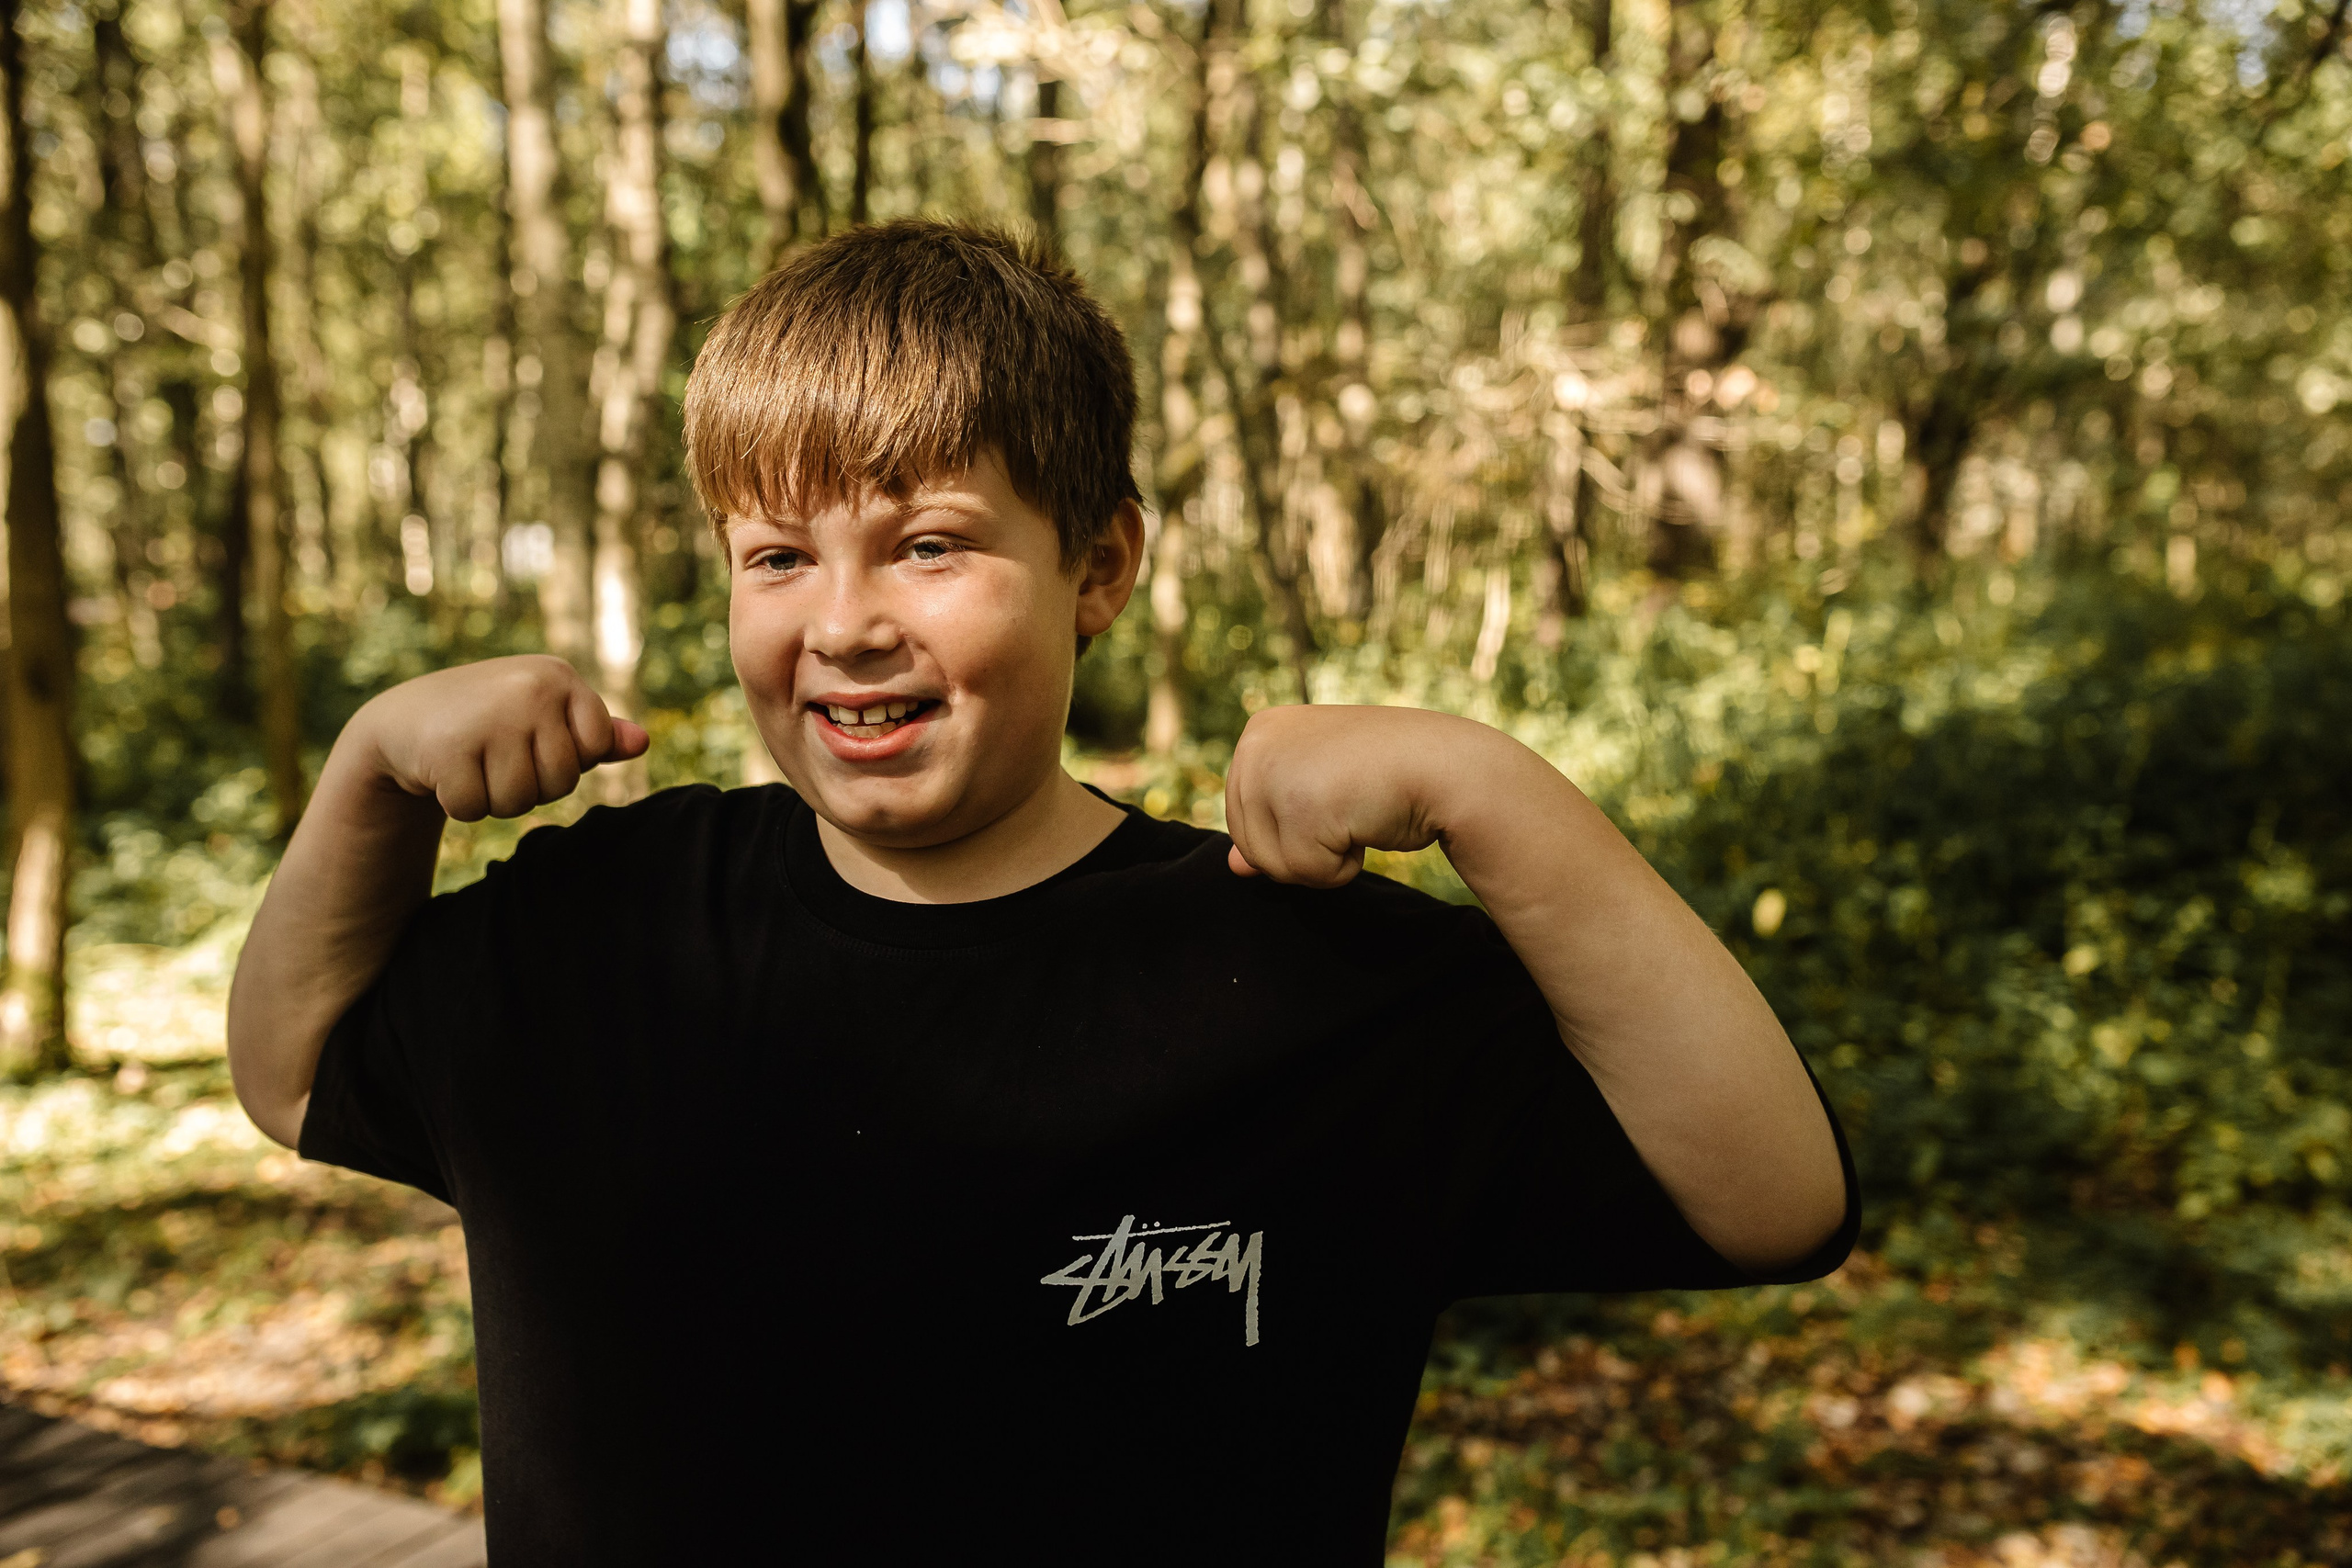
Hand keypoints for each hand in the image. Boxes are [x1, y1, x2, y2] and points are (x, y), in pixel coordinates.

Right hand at [352, 655, 649, 821]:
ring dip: (494, 797)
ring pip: (519, 801)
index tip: (533, 739)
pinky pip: (475, 809)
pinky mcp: (449, 748)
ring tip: (473, 762)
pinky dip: (460, 803)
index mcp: (558, 677)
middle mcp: (529, 688)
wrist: (404, 720)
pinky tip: (445, 771)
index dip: (565, 758)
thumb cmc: (490, 720)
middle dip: (530, 785)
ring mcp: (490, 716)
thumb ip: (596, 732)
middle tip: (496, 755)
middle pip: (561, 782)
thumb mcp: (544, 716)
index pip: (596, 747)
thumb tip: (642, 742)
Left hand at [1222, 705, 1514, 885]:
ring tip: (1356, 814)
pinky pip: (1306, 873)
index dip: (1291, 830)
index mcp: (1259, 732)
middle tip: (1348, 809)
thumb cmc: (1387, 777)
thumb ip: (1271, 824)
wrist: (1447, 767)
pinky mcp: (1300, 806)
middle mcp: (1256, 745)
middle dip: (1303, 849)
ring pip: (1273, 865)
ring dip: (1322, 860)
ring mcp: (1274, 772)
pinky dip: (1341, 868)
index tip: (1335, 796)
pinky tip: (1366, 824)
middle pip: (1250, 846)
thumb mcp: (1318, 794)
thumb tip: (1234, 868)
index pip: (1241, 818)